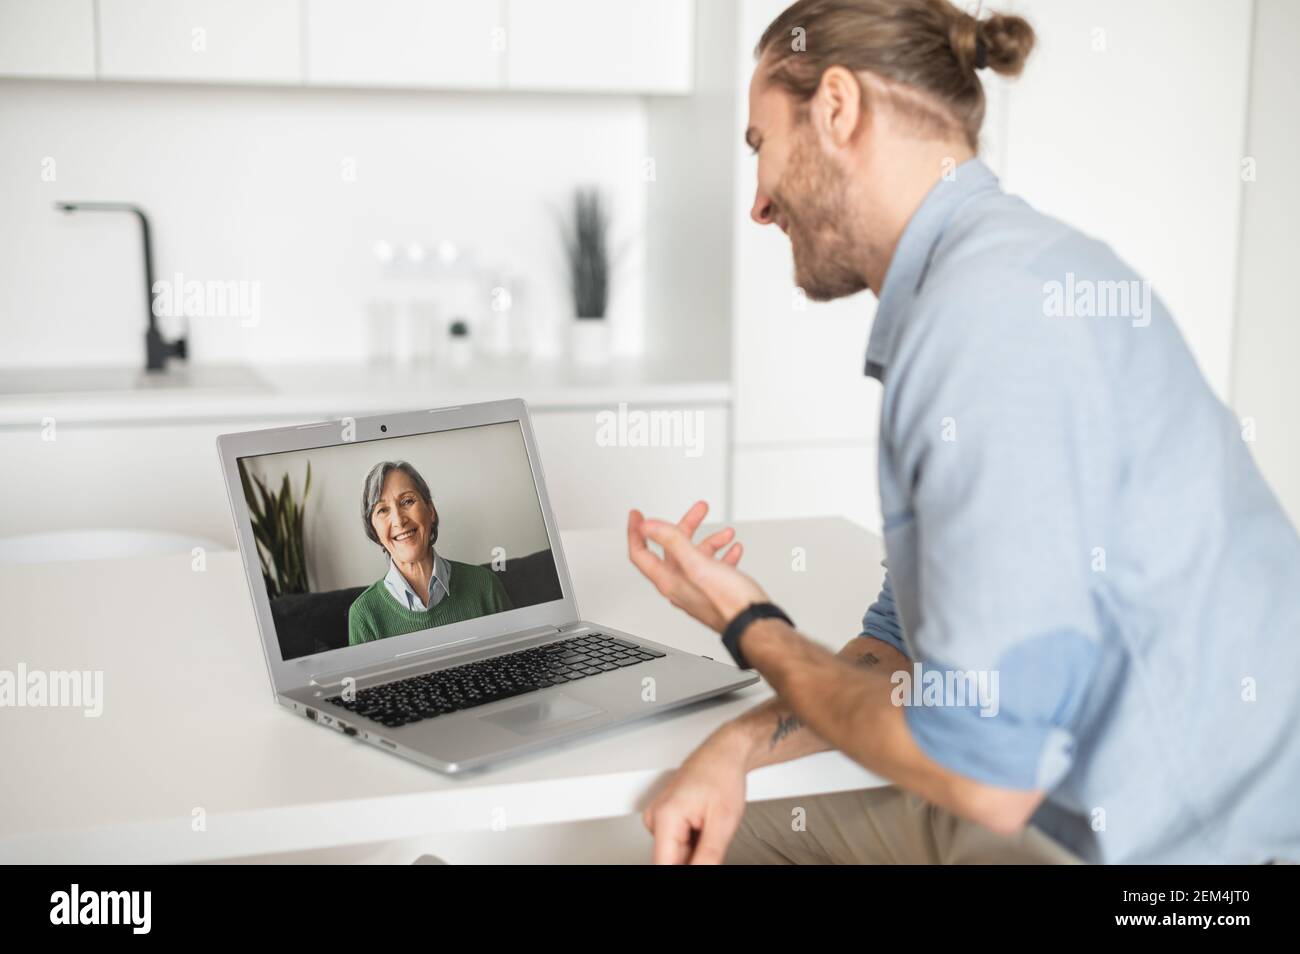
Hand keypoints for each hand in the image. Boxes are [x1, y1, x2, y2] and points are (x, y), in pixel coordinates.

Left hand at [627, 501, 767, 632]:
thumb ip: (672, 542)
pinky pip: (714, 568)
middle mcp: (680, 586)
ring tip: (726, 532)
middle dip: (686, 526)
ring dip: (711, 541)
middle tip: (699, 510)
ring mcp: (697, 589)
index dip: (636, 532)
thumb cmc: (729, 603)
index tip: (637, 515)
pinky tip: (733, 551)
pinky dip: (723, 556)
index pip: (641, 554)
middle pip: (673, 549)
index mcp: (669, 580)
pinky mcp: (714, 592)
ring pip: (697, 557)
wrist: (756, 625)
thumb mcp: (698, 564)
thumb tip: (648, 526)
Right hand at [643, 727, 750, 863]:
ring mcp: (658, 816)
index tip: (701, 864)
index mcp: (665, 816)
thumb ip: (709, 857)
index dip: (684, 873)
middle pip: (669, 860)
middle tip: (711, 842)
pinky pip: (675, 842)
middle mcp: (655, 816)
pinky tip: (704, 829)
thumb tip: (699, 874)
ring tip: (710, 830)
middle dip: (692, 861)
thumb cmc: (722, 775)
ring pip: (673, 853)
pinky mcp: (664, 818)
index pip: (664, 866)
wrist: (724, 754)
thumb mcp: (723, 822)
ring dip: (693, 852)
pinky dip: (692, 843)